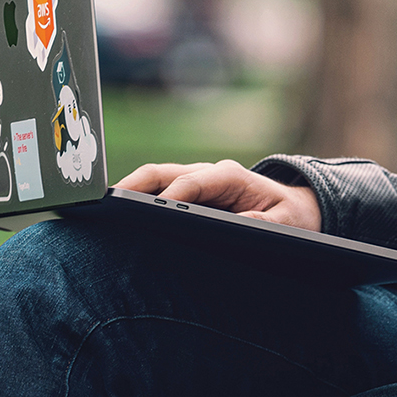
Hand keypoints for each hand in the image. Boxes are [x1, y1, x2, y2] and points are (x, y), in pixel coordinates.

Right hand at [116, 159, 321, 231]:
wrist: (294, 209)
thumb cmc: (290, 216)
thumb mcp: (289, 223)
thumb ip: (268, 223)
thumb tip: (245, 221)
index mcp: (230, 175)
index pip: (192, 182)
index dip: (171, 195)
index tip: (152, 211)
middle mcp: (208, 174)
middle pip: (163, 173)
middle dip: (135, 185)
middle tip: (108, 203)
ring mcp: (195, 182)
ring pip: (155, 180)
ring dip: (130, 191)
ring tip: (102, 211)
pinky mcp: (188, 194)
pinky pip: (158, 193)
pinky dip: (137, 201)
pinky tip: (119, 221)